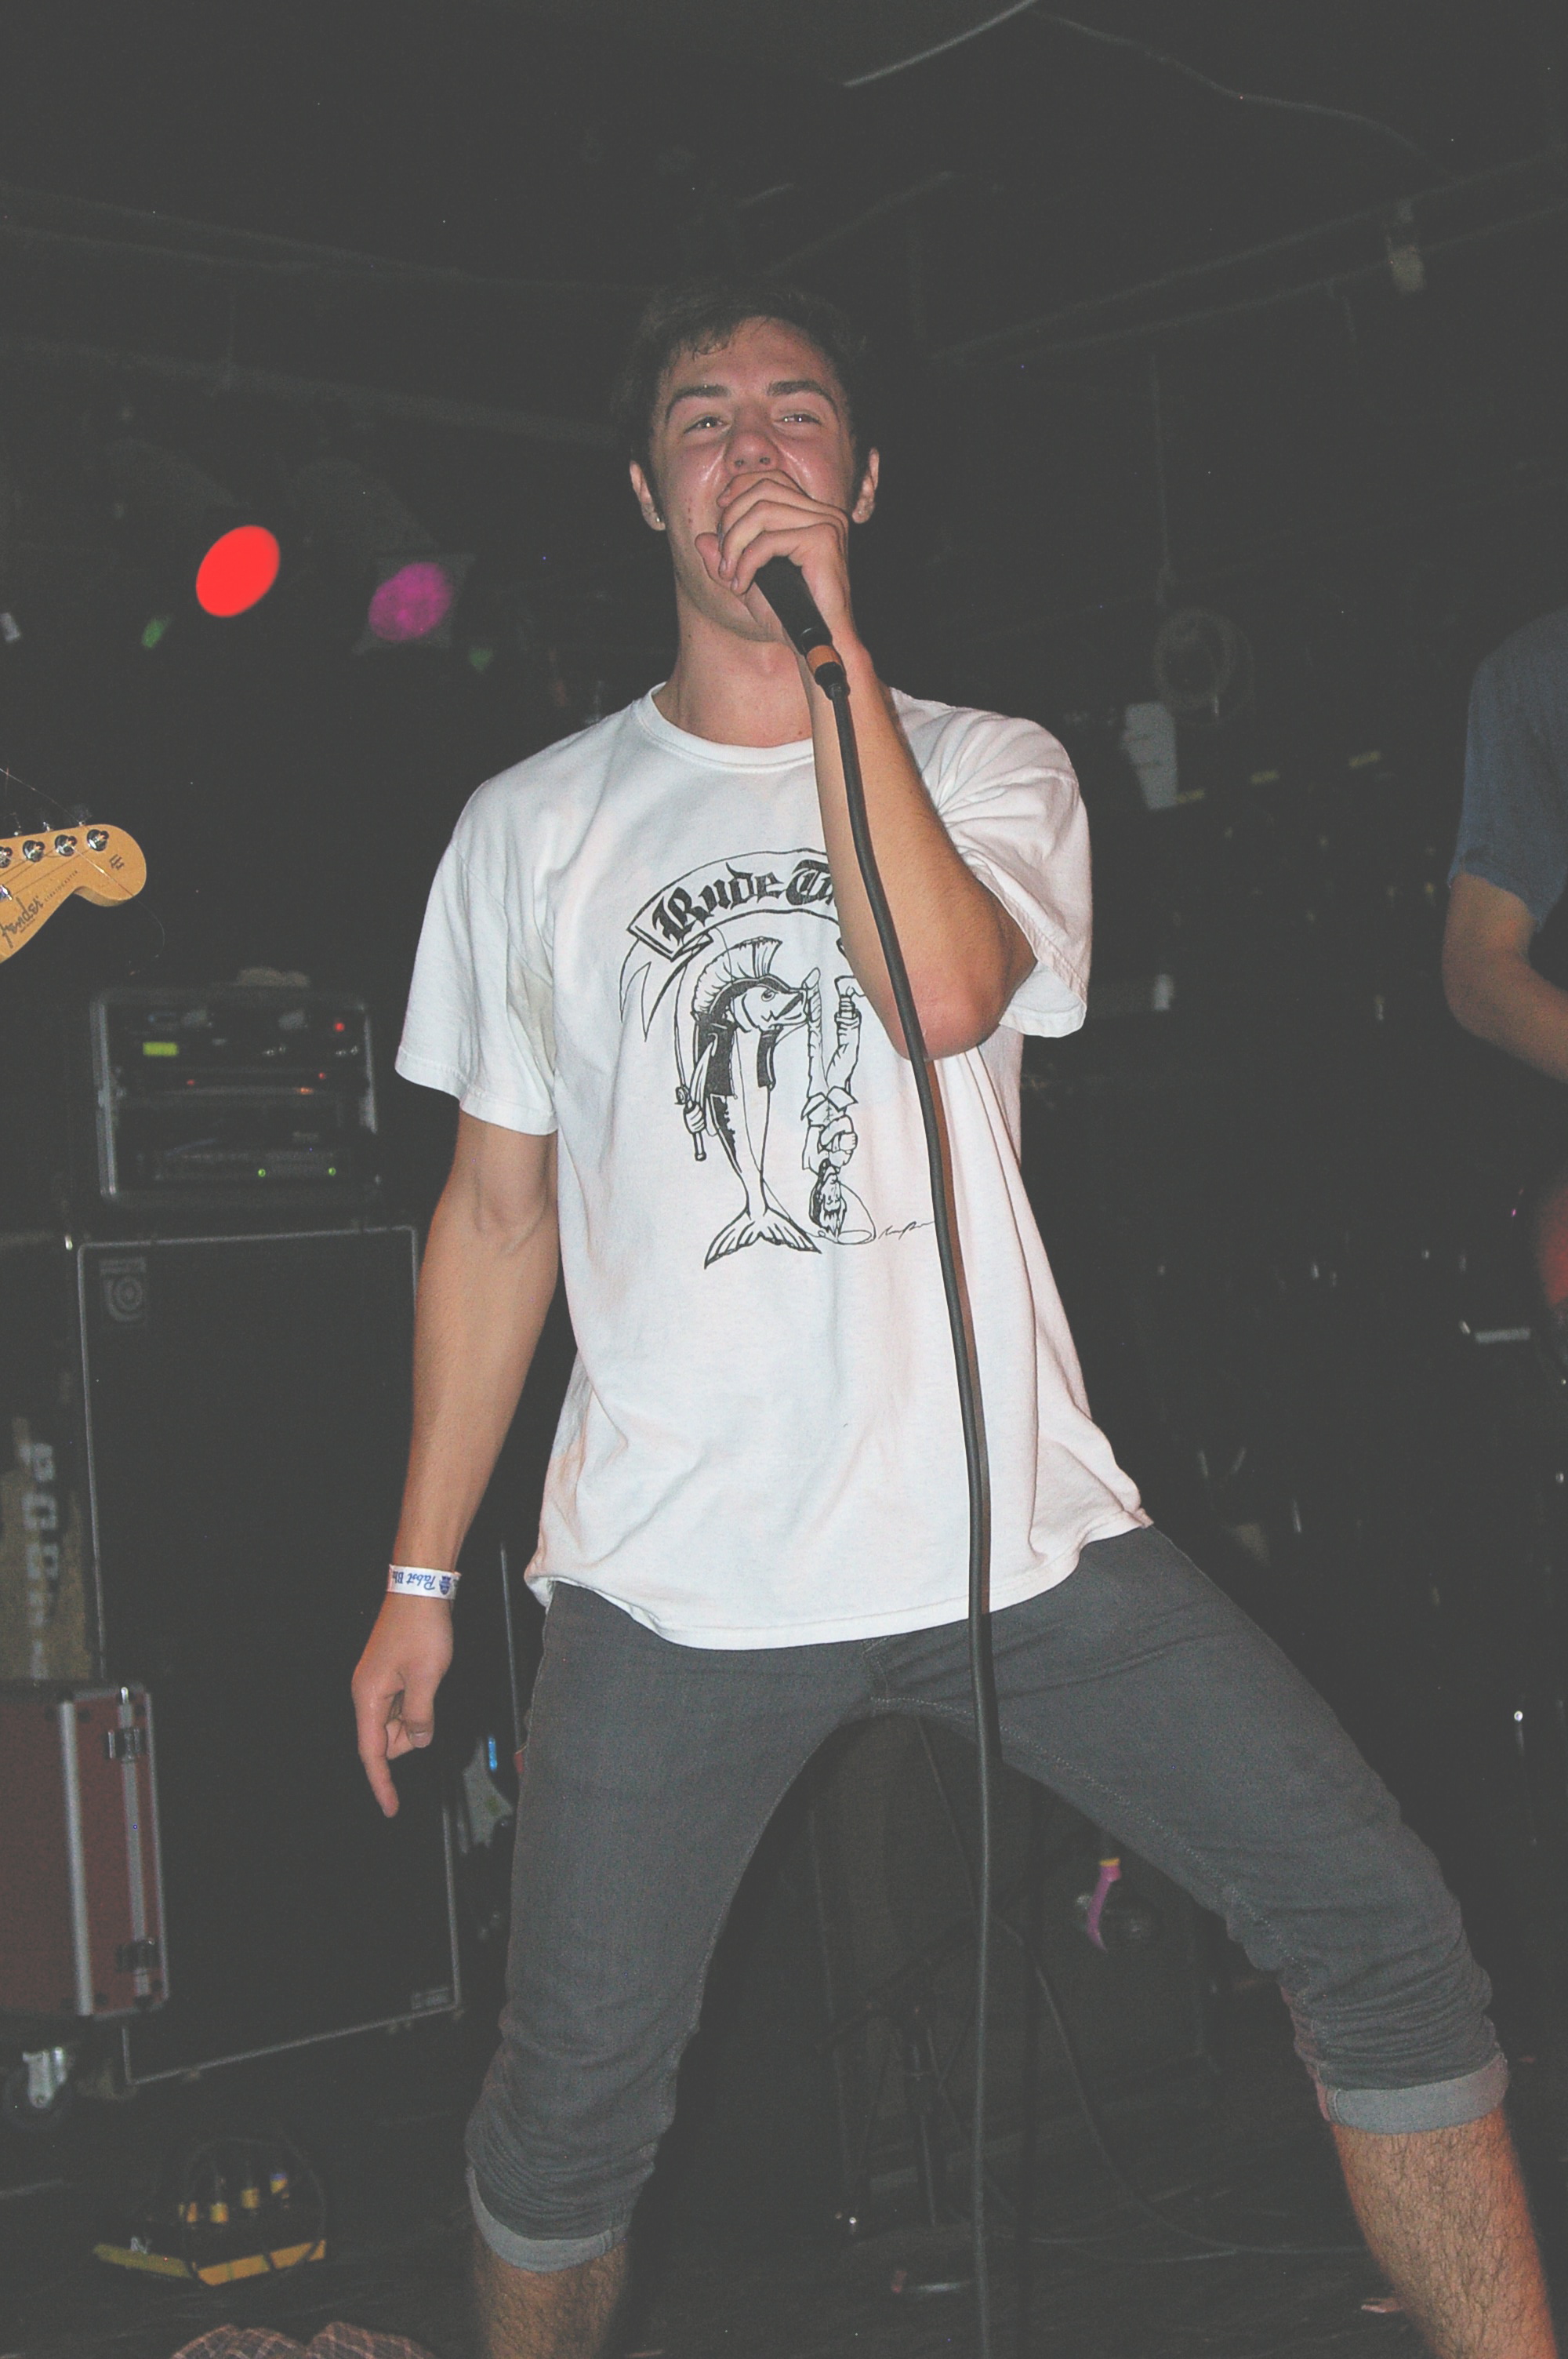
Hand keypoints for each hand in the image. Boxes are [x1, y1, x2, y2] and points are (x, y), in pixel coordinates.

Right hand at [352, 1593, 453, 1817]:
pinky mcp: (390, 1673)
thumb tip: (418, 1741)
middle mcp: (367, 1693)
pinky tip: (429, 1677)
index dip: (382, 1783)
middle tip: (429, 1698)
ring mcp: (378, 1682)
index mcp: (368, 1697)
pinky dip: (417, 1701)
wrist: (420, 1587)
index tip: (391, 1809)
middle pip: (387, 1738)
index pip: (372, 1753)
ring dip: (416, 1716)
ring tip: (430, 1679)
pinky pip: (403, 1702)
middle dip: (410, 1735)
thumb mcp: (428, 1677)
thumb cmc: (422, 1629)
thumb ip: (421, 1716)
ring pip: (397, 1721)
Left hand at [695, 471, 857, 652]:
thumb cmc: (790, 618)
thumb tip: (702, 539)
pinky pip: (768, 541)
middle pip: (763, 490)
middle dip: (731, 520)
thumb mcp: (750, 585)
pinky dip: (746, 562)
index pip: (772, 480)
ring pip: (762, 512)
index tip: (719, 514)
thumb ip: (727, 561)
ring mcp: (827, 524)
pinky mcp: (823, 540)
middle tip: (723, 558)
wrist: (818, 645)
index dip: (740, 489)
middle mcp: (825, 513)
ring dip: (734, 544)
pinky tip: (741, 585)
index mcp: (814, 515)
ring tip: (729, 574)